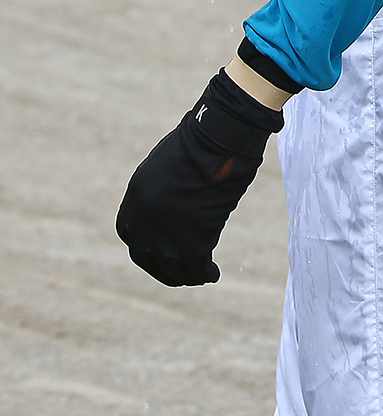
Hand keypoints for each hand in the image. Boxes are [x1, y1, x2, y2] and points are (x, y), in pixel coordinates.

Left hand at [116, 69, 283, 285]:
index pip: (131, 235)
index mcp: (134, 199)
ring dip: (186, 274)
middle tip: (181, 270)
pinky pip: (196, 269)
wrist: (218, 141)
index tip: (160, 250)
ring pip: (171, 269)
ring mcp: (164, 237)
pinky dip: (204, 274)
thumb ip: (161, 193)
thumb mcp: (167, 168)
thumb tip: (171, 210)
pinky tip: (213, 273)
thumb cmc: (201, 144)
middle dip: (163, 267)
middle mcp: (142, 222)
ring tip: (201, 274)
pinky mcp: (191, 244)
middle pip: (147, 257)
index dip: (146, 246)